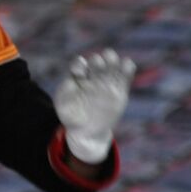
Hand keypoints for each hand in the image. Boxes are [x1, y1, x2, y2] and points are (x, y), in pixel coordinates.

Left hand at [52, 49, 135, 163]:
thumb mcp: (63, 105)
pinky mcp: (120, 90)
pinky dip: (127, 67)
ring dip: (112, 60)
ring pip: (112, 64)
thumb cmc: (72, 116)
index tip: (79, 72)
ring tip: (111, 60)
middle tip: (98, 64)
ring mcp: (107, 82)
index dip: (79, 64)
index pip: (79, 64)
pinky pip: (125, 74)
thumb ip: (65, 91)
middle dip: (97, 60)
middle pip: (96, 61)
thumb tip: (71, 79)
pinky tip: (126, 65)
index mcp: (78, 78)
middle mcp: (93, 77)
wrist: (87, 131)